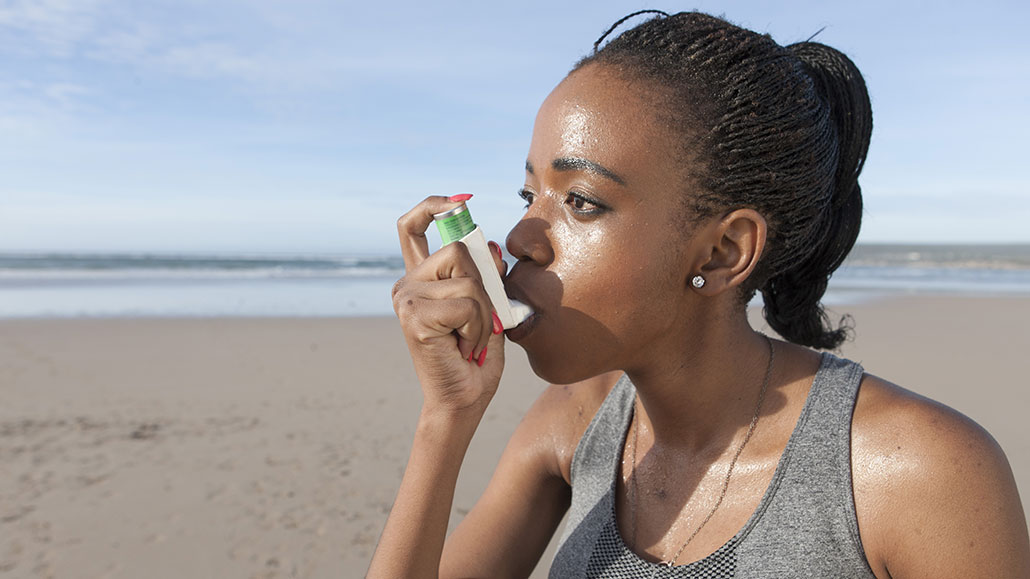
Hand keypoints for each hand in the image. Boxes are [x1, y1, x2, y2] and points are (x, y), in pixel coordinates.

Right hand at [392, 196, 507, 415]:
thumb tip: (490, 244)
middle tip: (478, 322)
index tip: (460, 201)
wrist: (464, 401)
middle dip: (484, 286)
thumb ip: (486, 276)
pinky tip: (465, 348)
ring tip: (471, 339)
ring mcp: (406, 299)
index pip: (413, 227)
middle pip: (458, 251)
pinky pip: (467, 304)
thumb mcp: (489, 308)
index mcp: (421, 279)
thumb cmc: (476, 358)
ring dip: (484, 314)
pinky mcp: (414, 317)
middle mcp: (407, 285)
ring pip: (468, 280)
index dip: (434, 206)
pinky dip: (478, 328)